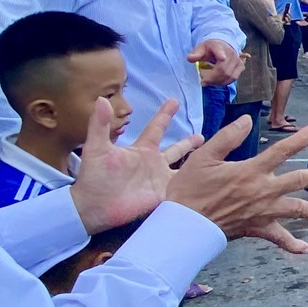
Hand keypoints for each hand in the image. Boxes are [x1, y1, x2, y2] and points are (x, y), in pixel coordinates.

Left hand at [70, 99, 200, 233]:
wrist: (94, 207)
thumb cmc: (94, 177)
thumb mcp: (96, 148)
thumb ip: (100, 125)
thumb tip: (102, 99)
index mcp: (141, 150)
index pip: (156, 128)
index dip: (165, 114)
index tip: (174, 101)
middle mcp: (153, 163)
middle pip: (176, 149)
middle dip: (189, 143)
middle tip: (202, 136)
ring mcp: (160, 180)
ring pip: (184, 169)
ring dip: (197, 164)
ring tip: (213, 158)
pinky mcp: (163, 196)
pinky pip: (183, 189)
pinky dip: (195, 186)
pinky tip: (210, 183)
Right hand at [166, 120, 307, 253]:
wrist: (183, 224)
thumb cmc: (189, 189)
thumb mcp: (203, 156)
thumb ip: (228, 137)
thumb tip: (248, 120)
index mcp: (251, 171)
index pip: (281, 151)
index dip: (300, 140)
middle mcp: (263, 191)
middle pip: (300, 181)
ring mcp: (263, 212)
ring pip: (298, 211)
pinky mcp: (257, 229)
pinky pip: (278, 238)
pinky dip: (292, 245)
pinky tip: (307, 249)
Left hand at [189, 38, 243, 81]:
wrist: (222, 45)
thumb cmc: (210, 48)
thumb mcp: (200, 48)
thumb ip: (196, 54)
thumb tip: (189, 58)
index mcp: (218, 46)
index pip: (220, 51)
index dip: (221, 54)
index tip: (222, 58)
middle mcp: (231, 53)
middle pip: (223, 70)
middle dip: (212, 78)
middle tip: (202, 81)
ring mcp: (237, 60)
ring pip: (229, 76)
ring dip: (217, 82)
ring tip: (208, 82)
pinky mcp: (240, 66)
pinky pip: (233, 78)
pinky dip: (224, 82)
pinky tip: (216, 82)